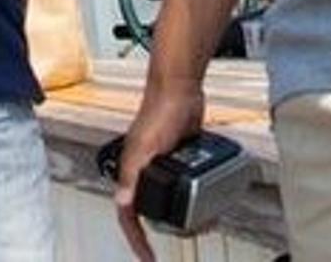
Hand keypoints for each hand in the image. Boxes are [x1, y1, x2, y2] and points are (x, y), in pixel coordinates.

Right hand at [113, 78, 204, 260]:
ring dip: (185, 211)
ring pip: (170, 197)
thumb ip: (133, 174)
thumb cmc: (160, 109)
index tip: (148, 258)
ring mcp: (162, 163)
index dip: (136, 240)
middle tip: (189, 234)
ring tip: (202, 220)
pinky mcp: (179, 155)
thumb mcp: (146, 146)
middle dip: (169, 227)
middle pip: (151, 210)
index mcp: (131, 171)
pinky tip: (207, 195)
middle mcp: (144, 169)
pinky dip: (194, 191)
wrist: (180, 87)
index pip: (127, 214)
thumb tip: (122, 202)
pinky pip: (184, 181)